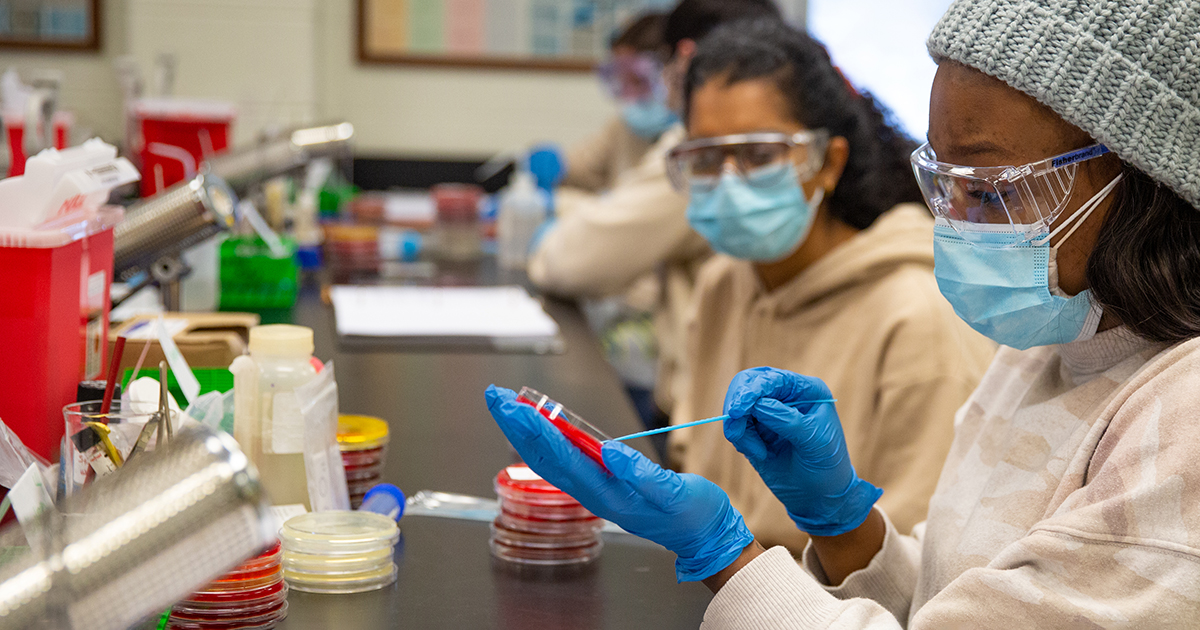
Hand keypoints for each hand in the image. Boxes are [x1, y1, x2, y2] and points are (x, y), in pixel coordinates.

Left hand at [485, 385, 754, 581]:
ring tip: (509, 405)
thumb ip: (642, 475)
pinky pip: (566, 460)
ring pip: (551, 459)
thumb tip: (610, 451)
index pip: (560, 458)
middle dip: (518, 425)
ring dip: (527, 431)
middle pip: (545, 457)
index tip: (513, 407)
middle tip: (496, 396)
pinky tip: (541, 425)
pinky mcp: (604, 484)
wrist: (705, 537)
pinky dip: (549, 439)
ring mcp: (596, 490)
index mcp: (607, 494)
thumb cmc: (694, 515)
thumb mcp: (676, 494)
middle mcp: (594, 493)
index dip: (534, 430)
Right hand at [722, 367, 880, 535]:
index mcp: (805, 390)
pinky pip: (736, 426)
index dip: (751, 389)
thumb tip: (757, 404)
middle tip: (734, 430)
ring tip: (756, 452)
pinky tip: (760, 454)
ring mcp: (767, 412)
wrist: (821, 497)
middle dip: (737, 404)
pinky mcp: (755, 431)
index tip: (738, 409)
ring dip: (739, 428)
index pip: (771, 378)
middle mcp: (784, 396)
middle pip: (747, 383)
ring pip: (737, 406)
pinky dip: (741, 439)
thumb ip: (787, 420)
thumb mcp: (814, 441)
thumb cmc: (827, 465)